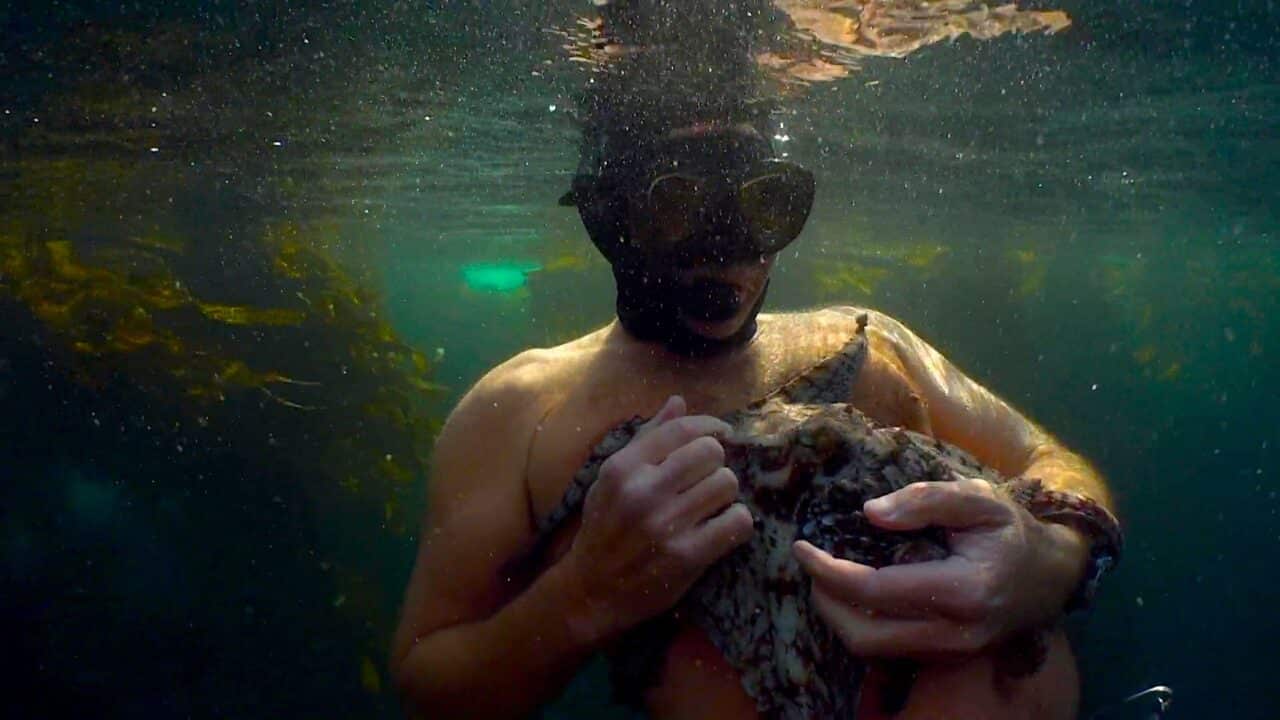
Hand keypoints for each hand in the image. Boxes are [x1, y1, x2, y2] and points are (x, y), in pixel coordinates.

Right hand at [563, 395, 754, 643]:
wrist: (590, 591)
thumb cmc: (604, 528)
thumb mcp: (611, 478)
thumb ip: (646, 439)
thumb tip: (678, 401)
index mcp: (623, 467)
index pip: (682, 429)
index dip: (711, 426)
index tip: (722, 433)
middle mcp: (643, 491)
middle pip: (711, 453)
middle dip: (716, 463)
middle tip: (707, 479)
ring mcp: (665, 525)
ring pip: (727, 484)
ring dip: (726, 494)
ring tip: (711, 505)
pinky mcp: (686, 556)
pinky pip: (737, 522)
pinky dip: (737, 522)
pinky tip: (721, 527)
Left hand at [794, 477, 1085, 659]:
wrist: (1051, 574)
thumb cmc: (1010, 529)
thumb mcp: (977, 498)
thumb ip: (925, 500)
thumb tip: (871, 513)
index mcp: (962, 591)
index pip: (874, 590)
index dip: (828, 570)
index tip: (802, 547)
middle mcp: (956, 634)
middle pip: (865, 635)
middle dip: (826, 602)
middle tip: (810, 567)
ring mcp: (952, 653)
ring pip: (874, 650)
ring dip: (840, 618)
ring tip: (825, 578)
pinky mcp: (946, 658)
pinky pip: (890, 650)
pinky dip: (862, 624)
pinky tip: (854, 594)